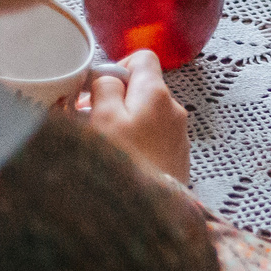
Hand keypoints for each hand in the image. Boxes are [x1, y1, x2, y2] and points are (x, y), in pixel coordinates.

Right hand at [81, 50, 191, 182]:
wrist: (151, 213)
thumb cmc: (126, 164)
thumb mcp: (103, 118)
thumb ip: (105, 87)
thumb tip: (108, 75)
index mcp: (157, 94)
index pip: (143, 58)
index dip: (118, 67)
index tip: (99, 88)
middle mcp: (174, 110)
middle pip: (142, 89)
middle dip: (115, 100)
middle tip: (92, 121)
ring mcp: (178, 135)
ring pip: (146, 116)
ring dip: (124, 124)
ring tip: (105, 145)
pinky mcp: (176, 157)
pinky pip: (152, 139)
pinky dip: (136, 143)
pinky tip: (122, 161)